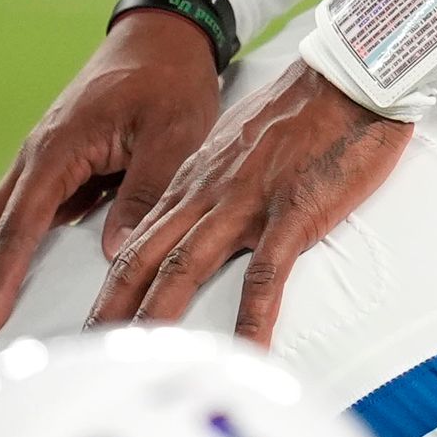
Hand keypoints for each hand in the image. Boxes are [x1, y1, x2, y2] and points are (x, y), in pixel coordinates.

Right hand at [0, 9, 223, 362]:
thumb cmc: (170, 82)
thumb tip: (113, 251)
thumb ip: (145, 190)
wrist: (162, 37)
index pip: (20, 226)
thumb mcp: (174, 134)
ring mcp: (39, 166)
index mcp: (57, 149)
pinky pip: (14, 223)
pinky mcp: (52, 172)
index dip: (1, 281)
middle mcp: (35, 159)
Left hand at [85, 63, 411, 350]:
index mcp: (196, 179)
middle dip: (114, 308)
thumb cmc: (303, 109)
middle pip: (145, 258)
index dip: (111, 283)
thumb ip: (212, 181)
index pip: (138, 239)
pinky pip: (265, 276)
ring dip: (158, 316)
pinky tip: (245, 353)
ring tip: (142, 361)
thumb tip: (195, 214)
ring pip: (185, 267)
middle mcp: (208, 193)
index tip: (97, 319)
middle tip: (89, 352)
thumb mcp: (239, 143)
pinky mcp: (291, 212)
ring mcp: (246, 203)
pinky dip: (251, 319)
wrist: (347, 76)